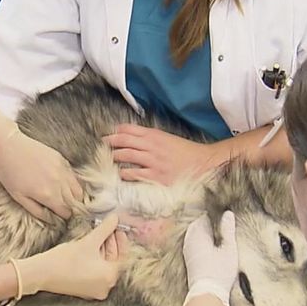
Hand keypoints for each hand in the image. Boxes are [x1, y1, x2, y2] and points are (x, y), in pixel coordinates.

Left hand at [0, 103, 81, 221]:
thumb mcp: (18, 197)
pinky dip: (73, 183)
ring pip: (78, 189)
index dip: (65, 217)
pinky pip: (74, 176)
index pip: (66, 212)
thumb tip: (51, 220)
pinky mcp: (62, 159)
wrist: (8, 145)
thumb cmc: (8, 172)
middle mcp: (59, 182)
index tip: (61, 217)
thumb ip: (36, 211)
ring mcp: (62, 169)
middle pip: (75, 201)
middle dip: (71, 207)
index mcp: (48, 194)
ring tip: (67, 199)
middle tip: (64, 209)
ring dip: (75, 196)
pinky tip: (65, 185)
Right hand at [17, 213, 126, 299]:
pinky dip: (95, 258)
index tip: (118, 227)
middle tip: (108, 227)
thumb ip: (105, 229)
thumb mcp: (88, 241)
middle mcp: (105, 287)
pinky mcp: (84, 288)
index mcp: (109, 278)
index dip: (121, 239)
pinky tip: (90, 245)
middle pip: (113, 260)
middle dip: (111, 242)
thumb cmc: (64, 260)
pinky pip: (95, 271)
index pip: (123, 256)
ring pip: (104, 265)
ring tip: (98, 233)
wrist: (41, 273)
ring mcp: (94, 289)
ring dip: (102, 249)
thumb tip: (115, 218)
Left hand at [104, 124, 225, 184]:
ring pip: (126, 155)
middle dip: (110, 143)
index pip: (129, 129)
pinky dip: (125, 173)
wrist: (204, 164)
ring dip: (115, 157)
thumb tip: (131, 137)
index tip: (106, 135)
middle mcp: (152, 146)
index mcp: (155, 135)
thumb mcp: (167, 139)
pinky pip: (135, 174)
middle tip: (102, 147)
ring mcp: (153, 161)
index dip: (115, 131)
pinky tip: (121, 174)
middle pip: (124, 141)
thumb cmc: (186, 152)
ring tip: (108, 160)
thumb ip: (150, 138)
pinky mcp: (157, 176)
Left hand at [182, 211, 238, 305]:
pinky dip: (201, 240)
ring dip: (204, 231)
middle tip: (222, 222)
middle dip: (208, 222)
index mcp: (197, 233)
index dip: (215, 214)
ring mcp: (187, 248)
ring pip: (195, 233)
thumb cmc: (219, 272)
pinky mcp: (188, 258)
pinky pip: (193, 242)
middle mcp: (189, 239)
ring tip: (218, 233)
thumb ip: (228, 230)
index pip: (204, 216)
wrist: (206, 293)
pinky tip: (210, 245)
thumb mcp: (229, 249)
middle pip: (198, 224)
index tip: (224, 214)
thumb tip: (228, 213)